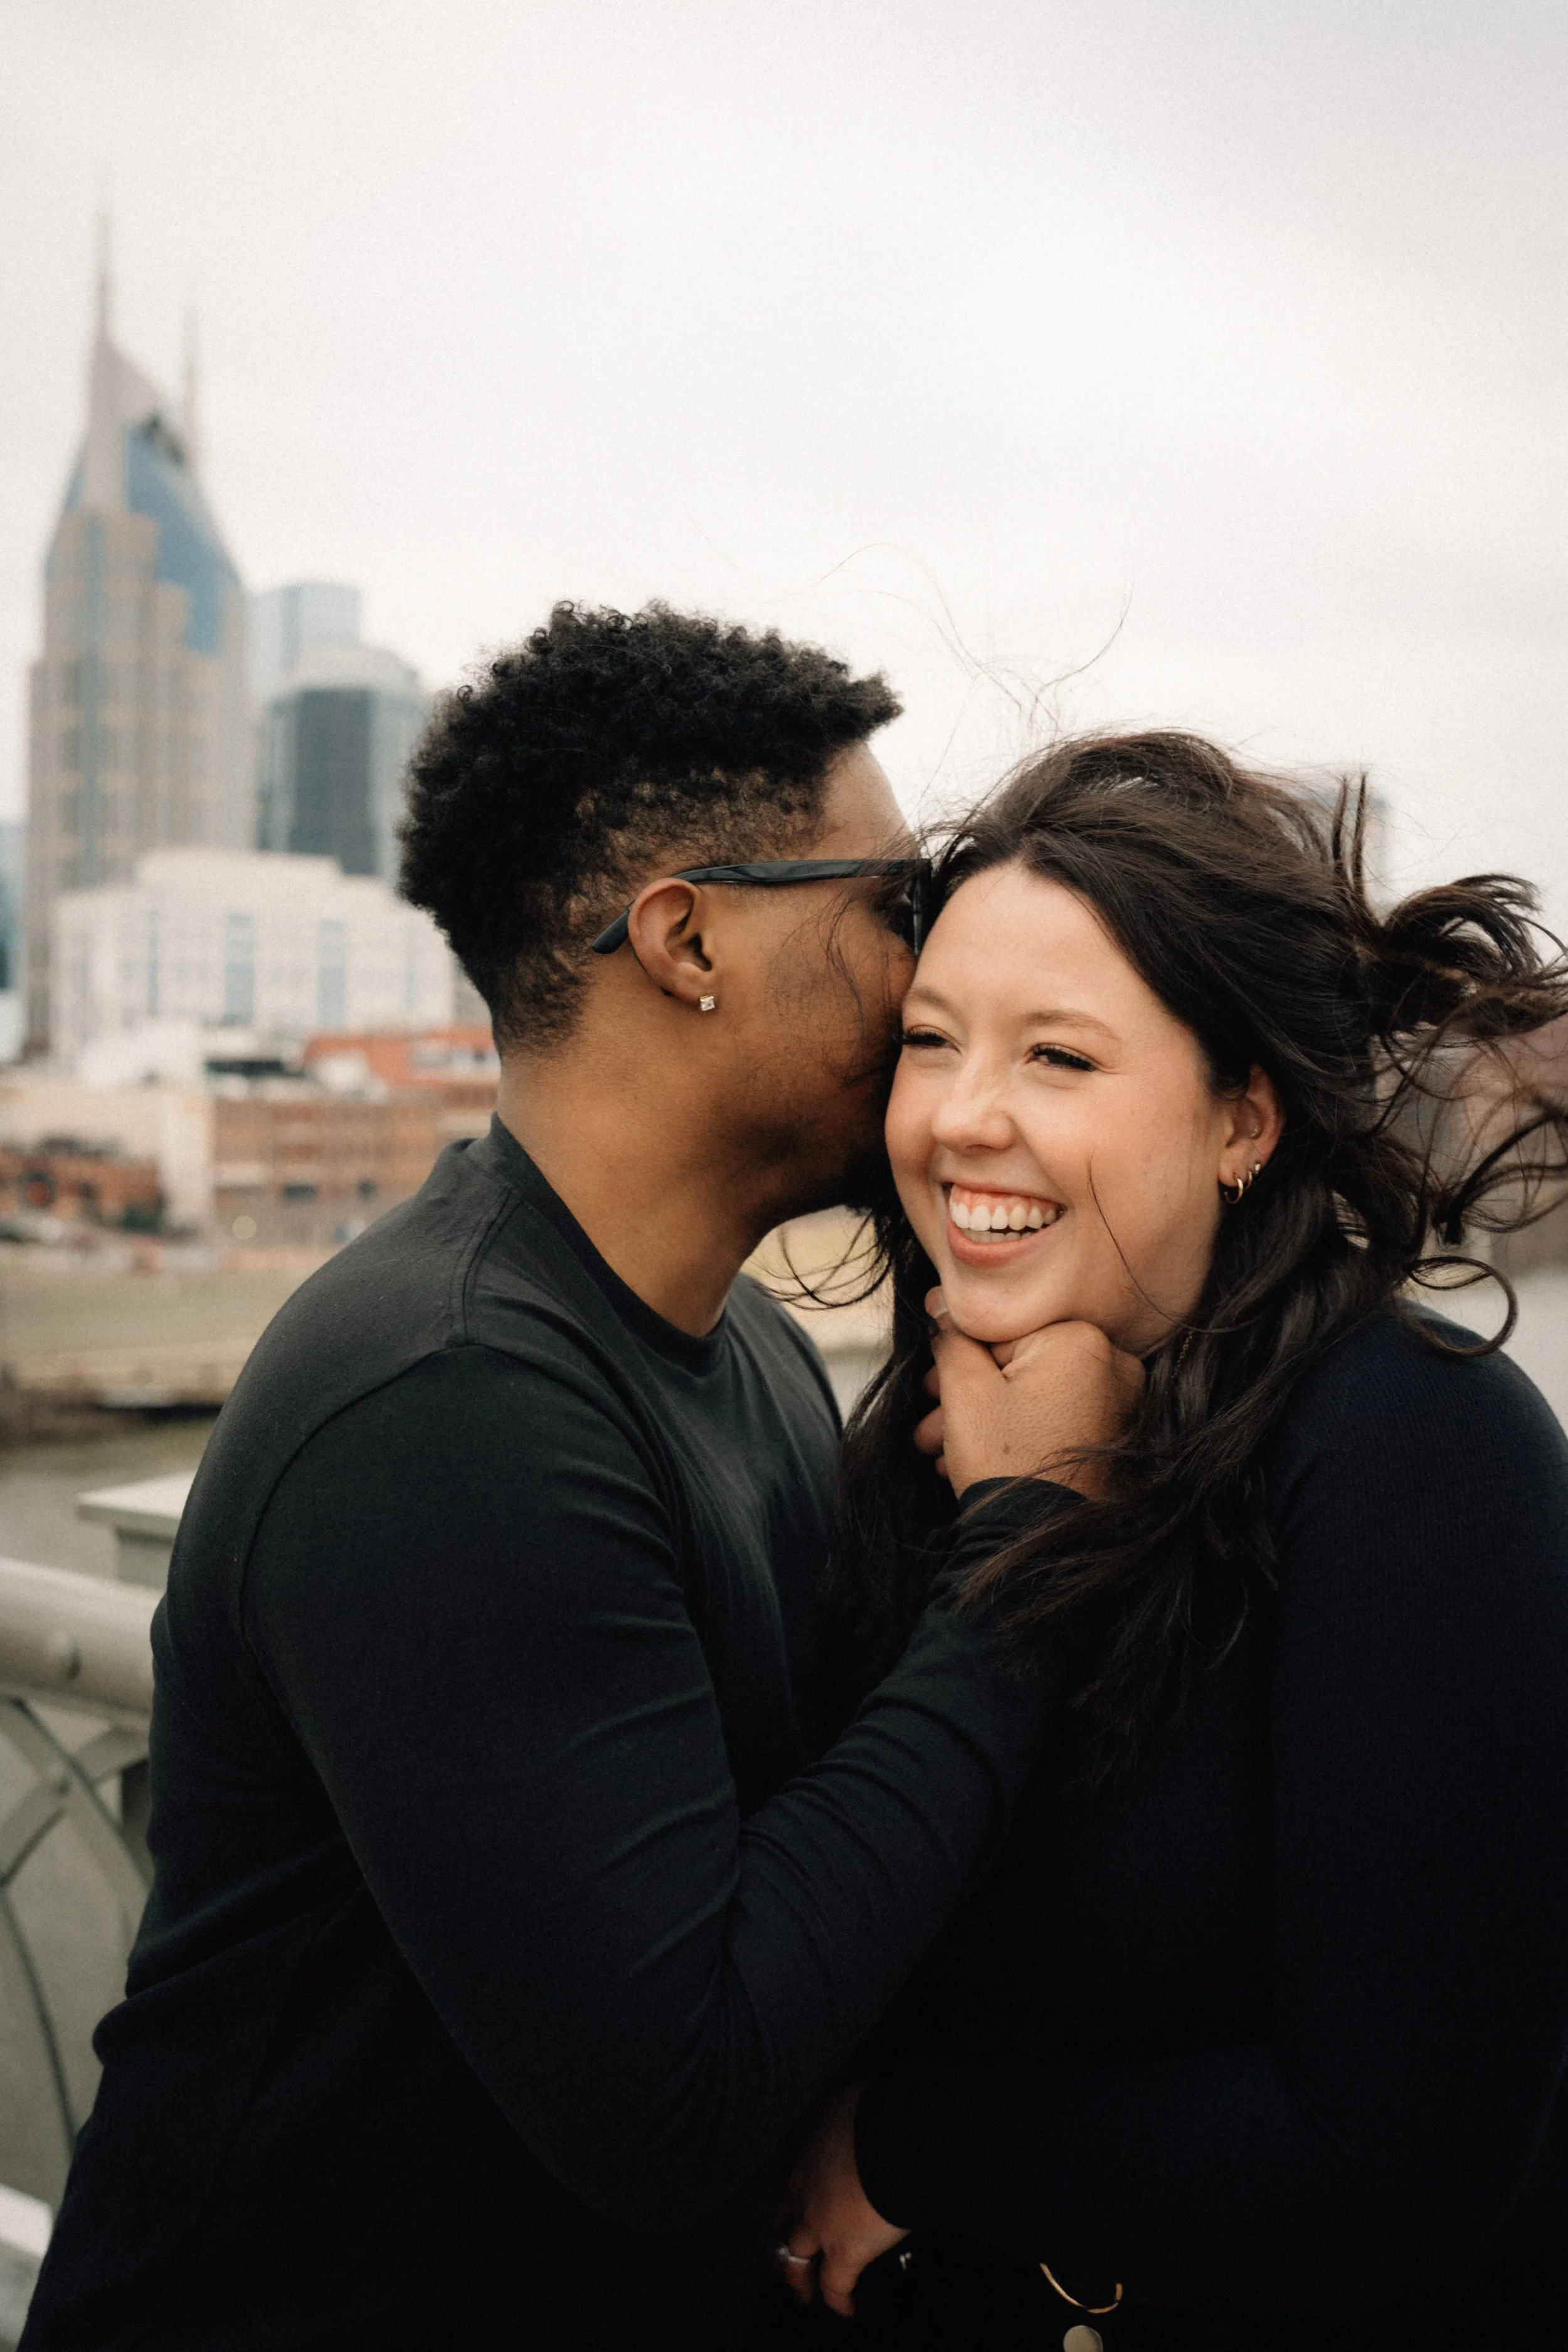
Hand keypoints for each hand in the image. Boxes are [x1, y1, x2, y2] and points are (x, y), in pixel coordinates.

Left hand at [777, 2082, 907, 2316]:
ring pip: (794, 2258)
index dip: (792, 2193)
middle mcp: (801, 2187)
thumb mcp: (852, 2102)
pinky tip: (844, 2310)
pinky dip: (839, 2300)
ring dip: (797, 2277)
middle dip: (779, 2239)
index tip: (794, 2202)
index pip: (789, 2175)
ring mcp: (816, 2223)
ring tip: (800, 2292)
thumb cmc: (878, 2108)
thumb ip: (847, 2118)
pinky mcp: (843, 2251)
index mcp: (804, 2147)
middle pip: (780, 2221)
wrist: (893, 2135)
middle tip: (777, 2256)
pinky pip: (835, 2285)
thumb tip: (861, 2115)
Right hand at [925, 1290, 1143, 1498]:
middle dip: (966, 1390)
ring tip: (941, 1445)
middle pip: (1017, 1361)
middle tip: (932, 1414)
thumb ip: (950, 1336)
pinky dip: (1014, 1429)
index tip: (931, 1385)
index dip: (957, 1358)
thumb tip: (940, 1299)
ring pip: (1031, 1391)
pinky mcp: (1109, 1432)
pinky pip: (1052, 1414)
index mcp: (1079, 1338)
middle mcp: (1111, 1363)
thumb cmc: (1005, 1463)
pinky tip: (973, 1455)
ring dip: (981, 1414)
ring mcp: (1117, 1401)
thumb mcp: (964, 1390)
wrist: (1036, 1542)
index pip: (1001, 1329)